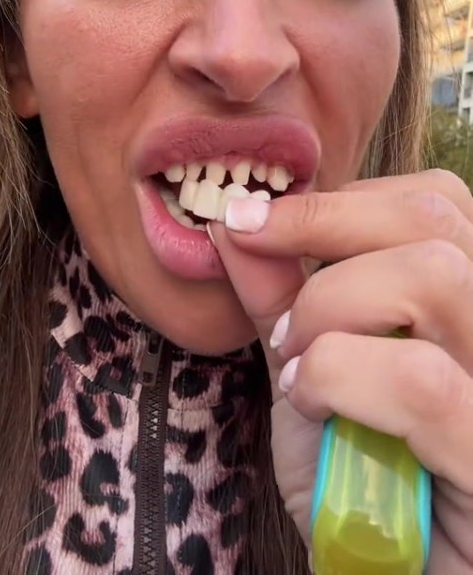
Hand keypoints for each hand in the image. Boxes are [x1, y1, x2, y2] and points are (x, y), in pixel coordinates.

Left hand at [211, 169, 472, 572]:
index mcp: (466, 306)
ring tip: (298, 360)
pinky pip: (422, 382)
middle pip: (438, 218)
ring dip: (333, 305)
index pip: (439, 200)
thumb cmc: (354, 484)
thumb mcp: (309, 376)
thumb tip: (234, 220)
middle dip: (327, 230)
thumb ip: (281, 299)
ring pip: (435, 277)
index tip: (253, 220)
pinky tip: (314, 405)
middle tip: (276, 299)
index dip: (340, 200)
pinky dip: (342, 375)